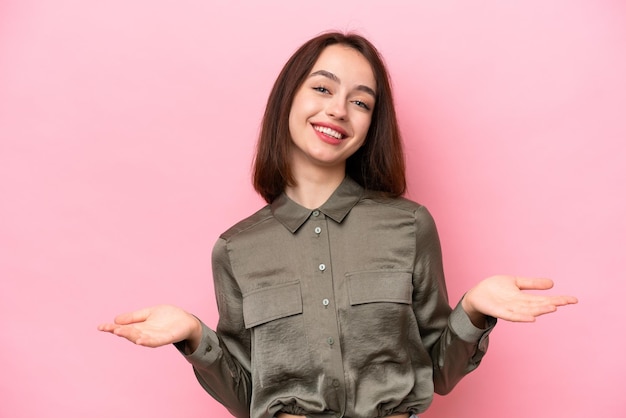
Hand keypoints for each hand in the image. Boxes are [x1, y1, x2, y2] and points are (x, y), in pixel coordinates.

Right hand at [98, 304, 201, 348]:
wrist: (186, 321)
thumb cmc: (168, 317)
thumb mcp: (148, 313)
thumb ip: (134, 317)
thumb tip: (116, 320)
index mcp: (140, 327)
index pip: (124, 328)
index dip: (112, 327)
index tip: (100, 327)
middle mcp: (145, 333)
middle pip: (130, 333)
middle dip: (121, 331)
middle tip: (111, 329)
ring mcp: (155, 337)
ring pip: (140, 337)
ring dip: (131, 336)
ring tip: (120, 332)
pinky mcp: (166, 338)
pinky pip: (155, 341)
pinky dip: (147, 341)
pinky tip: (140, 340)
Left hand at [462, 276, 577, 323]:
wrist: (477, 294)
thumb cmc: (495, 289)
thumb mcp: (515, 282)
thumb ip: (532, 284)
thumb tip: (552, 283)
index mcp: (525, 298)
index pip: (545, 299)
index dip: (559, 299)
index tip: (574, 299)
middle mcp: (520, 305)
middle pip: (539, 305)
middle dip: (551, 304)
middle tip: (565, 303)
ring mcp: (510, 309)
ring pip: (528, 311)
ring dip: (539, 310)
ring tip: (552, 308)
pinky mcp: (499, 311)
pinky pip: (512, 316)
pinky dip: (522, 317)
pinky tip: (531, 318)